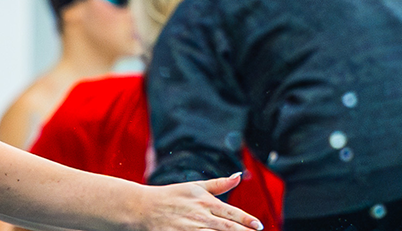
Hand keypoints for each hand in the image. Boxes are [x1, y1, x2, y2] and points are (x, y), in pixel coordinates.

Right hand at [129, 174, 263, 230]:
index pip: (231, 212)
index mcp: (204, 201)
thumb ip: (218, 184)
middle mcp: (199, 215)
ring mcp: (190, 228)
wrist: (143, 207)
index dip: (246, 220)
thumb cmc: (170, 196)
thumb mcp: (194, 186)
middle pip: (227, 227)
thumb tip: (239, 175)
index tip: (258, 226)